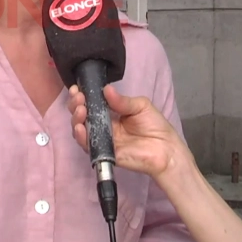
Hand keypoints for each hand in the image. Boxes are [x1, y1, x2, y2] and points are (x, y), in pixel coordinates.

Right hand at [68, 84, 193, 183]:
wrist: (166, 148)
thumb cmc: (155, 126)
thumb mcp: (140, 106)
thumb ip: (122, 101)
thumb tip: (106, 89)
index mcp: (110, 113)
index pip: (91, 103)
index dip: (81, 96)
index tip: (77, 89)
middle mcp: (103, 126)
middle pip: (82, 116)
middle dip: (75, 105)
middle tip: (78, 98)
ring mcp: (102, 139)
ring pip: (81, 130)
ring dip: (76, 119)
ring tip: (81, 110)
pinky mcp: (104, 152)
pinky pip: (88, 146)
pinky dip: (81, 137)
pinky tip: (80, 128)